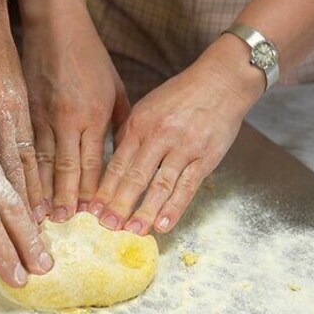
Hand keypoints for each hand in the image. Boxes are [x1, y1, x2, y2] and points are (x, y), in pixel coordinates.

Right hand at [21, 8, 129, 222]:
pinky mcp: (22, 108)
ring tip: (37, 214)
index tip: (88, 214)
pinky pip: (21, 145)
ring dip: (39, 190)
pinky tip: (19, 183)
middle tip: (60, 224)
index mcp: (92, 115)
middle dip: (63, 199)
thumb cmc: (90, 56)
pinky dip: (21, 168)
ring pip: (39, 161)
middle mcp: (66, 119)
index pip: (90, 163)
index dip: (89, 191)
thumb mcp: (114, 88)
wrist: (56, 26)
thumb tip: (122, 154)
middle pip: (64, 168)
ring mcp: (40, 114)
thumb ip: (119, 122)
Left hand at [88, 35, 263, 234]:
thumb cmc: (182, 94)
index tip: (93, 209)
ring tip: (133, 231)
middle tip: (107, 226)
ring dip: (145, 211)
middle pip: (135, 177)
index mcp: (140, 124)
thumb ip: (131, 133)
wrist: (221, 82)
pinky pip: (187, 187)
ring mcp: (183, 148)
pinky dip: (174, 208)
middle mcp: (158, 137)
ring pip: (160, 185)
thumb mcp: (148, 106)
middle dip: (118, 204)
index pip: (118, 163)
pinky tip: (164, 225)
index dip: (104, 188)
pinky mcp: (204, 158)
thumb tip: (115, 161)